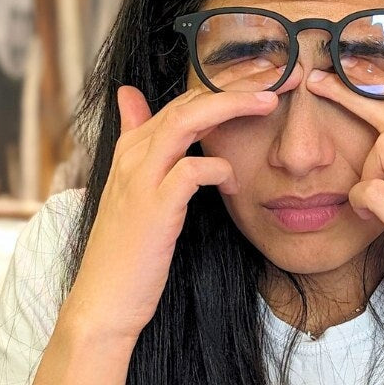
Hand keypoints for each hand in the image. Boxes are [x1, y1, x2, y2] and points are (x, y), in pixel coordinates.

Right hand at [64, 61, 280, 340]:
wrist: (104, 302)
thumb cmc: (128, 251)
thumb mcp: (130, 189)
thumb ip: (136, 141)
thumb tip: (129, 95)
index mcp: (131, 150)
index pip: (181, 100)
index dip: (224, 87)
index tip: (264, 82)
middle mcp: (133, 157)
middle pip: (187, 102)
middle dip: (236, 87)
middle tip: (279, 81)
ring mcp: (140, 181)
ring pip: (186, 122)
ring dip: (231, 107)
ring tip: (269, 103)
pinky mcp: (154, 210)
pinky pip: (190, 171)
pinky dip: (217, 168)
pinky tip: (235, 180)